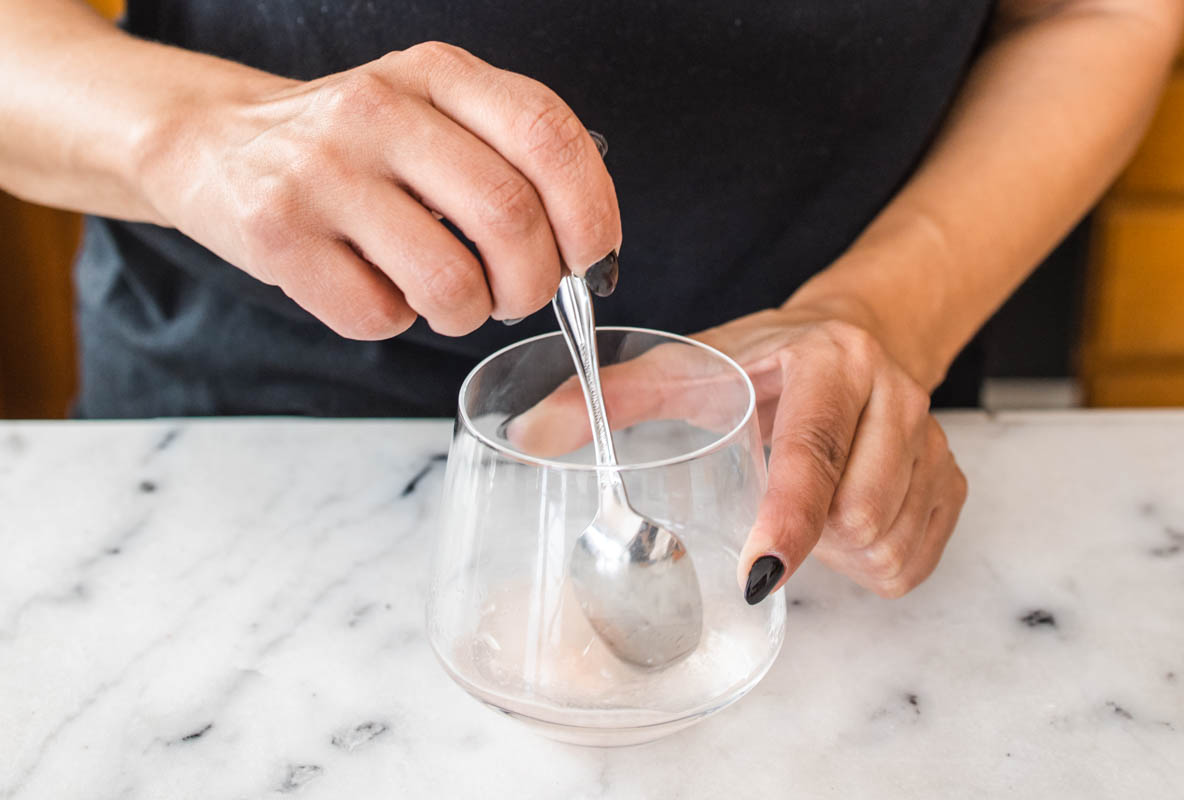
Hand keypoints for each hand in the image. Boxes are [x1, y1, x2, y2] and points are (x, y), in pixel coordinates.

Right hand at [138, 42, 620, 337]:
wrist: (216, 145)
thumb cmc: (350, 148)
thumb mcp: (431, 112)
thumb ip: (506, 155)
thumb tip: (582, 247)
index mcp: (437, 73)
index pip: (548, 136)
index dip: (591, 212)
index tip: (591, 256)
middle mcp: (380, 110)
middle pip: (509, 217)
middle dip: (533, 283)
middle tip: (516, 295)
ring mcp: (324, 171)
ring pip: (451, 281)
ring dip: (467, 314)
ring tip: (448, 300)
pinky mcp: (280, 234)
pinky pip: (380, 316)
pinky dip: (394, 322)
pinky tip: (375, 288)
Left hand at [507, 306, 966, 599]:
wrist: (859, 337)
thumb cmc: (765, 362)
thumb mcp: (689, 367)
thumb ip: (609, 398)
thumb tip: (524, 433)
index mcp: (831, 361)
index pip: (814, 452)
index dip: (789, 518)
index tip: (758, 573)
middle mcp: (895, 395)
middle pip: (859, 514)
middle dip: (807, 533)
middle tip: (772, 500)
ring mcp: (933, 440)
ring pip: (888, 545)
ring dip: (838, 552)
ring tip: (807, 503)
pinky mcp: (953, 480)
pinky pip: (914, 560)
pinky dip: (872, 561)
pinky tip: (842, 521)